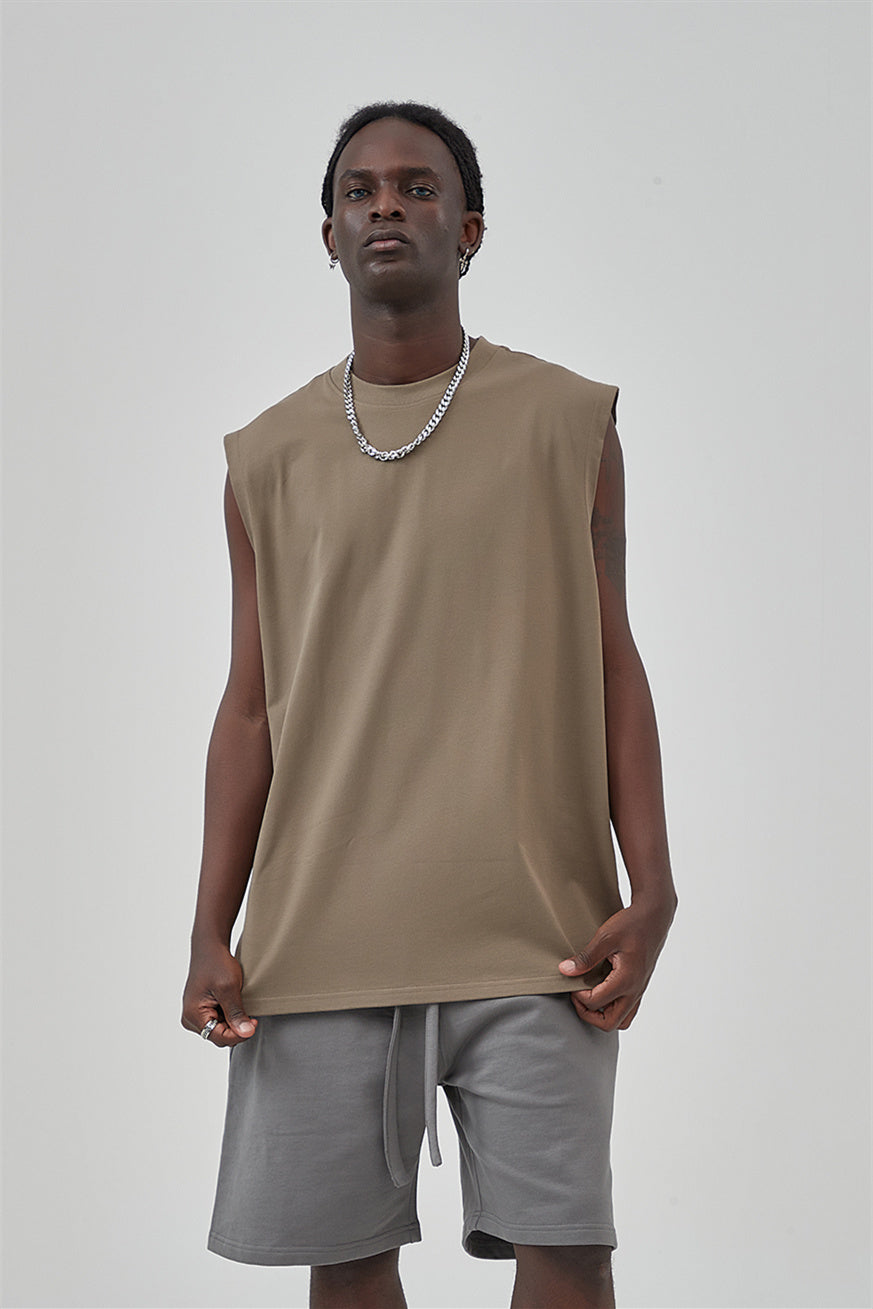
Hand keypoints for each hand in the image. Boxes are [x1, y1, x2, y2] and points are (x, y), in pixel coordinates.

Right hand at [181, 940, 258, 1047]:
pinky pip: (218, 1022)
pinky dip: (229, 1016)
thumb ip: (236, 1013)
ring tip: (239, 1004)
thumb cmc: (216, 963)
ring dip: (233, 1022)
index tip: (254, 1023)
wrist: (210, 947)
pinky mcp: (201, 1010)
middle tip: (251, 1015)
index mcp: (193, 1015)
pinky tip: (234, 1003)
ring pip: (220, 1030)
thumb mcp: (229, 988)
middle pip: (219, 1037)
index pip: (219, 1037)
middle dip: (236, 1028)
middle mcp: (190, 1018)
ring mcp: (195, 1015)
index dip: (239, 1034)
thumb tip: (246, 1033)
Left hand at [558, 896, 676, 1031]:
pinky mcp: (640, 986)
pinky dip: (612, 1008)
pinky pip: (627, 1010)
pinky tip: (601, 990)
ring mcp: (639, 990)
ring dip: (602, 1014)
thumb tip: (565, 971)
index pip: (596, 1003)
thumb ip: (586, 957)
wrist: (654, 916)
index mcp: (626, 980)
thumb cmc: (632, 924)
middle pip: (609, 1023)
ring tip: (588, 996)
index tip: (572, 980)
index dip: (578, 996)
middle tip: (576, 995)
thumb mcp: (605, 937)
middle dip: (588, 1014)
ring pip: (621, 1020)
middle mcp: (635, 990)